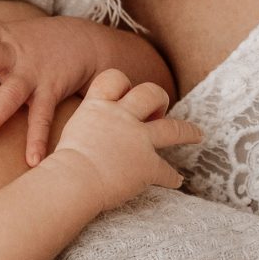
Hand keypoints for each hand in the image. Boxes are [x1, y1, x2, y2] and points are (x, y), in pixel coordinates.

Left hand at [0, 15, 129, 165]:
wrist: (88, 40)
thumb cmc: (36, 43)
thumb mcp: (8, 36)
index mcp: (1, 37)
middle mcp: (14, 54)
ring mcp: (34, 73)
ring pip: (11, 93)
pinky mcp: (52, 90)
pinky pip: (42, 117)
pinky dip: (37, 139)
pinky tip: (32, 160)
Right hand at [50, 69, 199, 210]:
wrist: (73, 181)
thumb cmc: (61, 164)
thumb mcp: (69, 133)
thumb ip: (85, 128)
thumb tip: (85, 138)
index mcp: (98, 107)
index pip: (114, 78)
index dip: (123, 84)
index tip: (126, 94)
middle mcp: (121, 117)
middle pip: (150, 93)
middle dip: (159, 99)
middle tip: (159, 110)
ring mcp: (138, 140)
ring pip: (173, 128)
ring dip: (188, 132)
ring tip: (197, 135)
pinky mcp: (148, 165)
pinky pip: (167, 171)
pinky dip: (172, 177)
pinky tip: (177, 181)